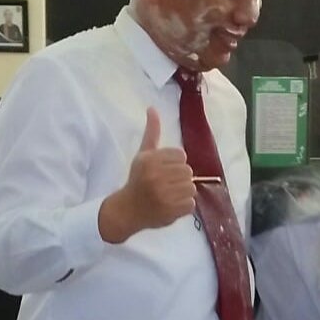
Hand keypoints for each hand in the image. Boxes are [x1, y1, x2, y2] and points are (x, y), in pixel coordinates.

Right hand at [98, 108, 194, 242]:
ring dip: (183, 192)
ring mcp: (164, 195)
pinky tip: (171, 205)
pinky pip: (191, 204)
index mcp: (150, 161)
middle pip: (188, 171)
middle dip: (180, 178)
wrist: (127, 210)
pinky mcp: (171, 211)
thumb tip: (152, 108)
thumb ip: (152, 132)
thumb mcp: (143, 155)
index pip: (181, 155)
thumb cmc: (137, 179)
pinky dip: (184, 206)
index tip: (164, 170)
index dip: (175, 163)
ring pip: (191, 187)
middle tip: (166, 184)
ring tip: (170, 194)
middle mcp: (156, 177)